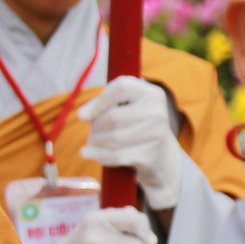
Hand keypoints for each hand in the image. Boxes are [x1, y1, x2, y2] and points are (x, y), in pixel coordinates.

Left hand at [78, 76, 182, 209]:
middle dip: (95, 127)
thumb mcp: (125, 107)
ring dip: (95, 142)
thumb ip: (101, 104)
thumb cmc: (136, 124)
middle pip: (113, 117)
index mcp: (152, 94)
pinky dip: (99, 155)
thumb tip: (83, 114)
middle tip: (91, 133)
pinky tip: (91, 153)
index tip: (88, 114)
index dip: (100, 100)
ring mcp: (155, 135)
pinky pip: (116, 156)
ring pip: (113, 138)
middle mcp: (157, 112)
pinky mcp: (149, 156)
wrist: (161, 154)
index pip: (121, 87)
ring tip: (92, 142)